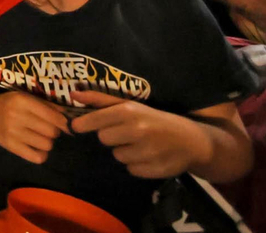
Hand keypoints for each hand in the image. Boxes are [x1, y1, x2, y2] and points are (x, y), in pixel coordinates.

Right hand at [0, 91, 69, 164]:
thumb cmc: (11, 104)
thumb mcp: (27, 98)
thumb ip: (47, 105)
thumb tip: (67, 117)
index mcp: (22, 101)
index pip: (53, 116)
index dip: (62, 122)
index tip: (61, 123)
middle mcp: (16, 116)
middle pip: (51, 131)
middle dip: (54, 131)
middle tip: (47, 129)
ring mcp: (12, 132)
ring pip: (46, 144)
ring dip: (47, 142)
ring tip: (41, 137)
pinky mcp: (10, 146)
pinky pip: (37, 157)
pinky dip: (41, 154)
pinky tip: (37, 148)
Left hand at [70, 91, 207, 177]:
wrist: (192, 141)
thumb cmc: (154, 119)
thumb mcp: (130, 105)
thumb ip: (100, 99)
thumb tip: (73, 94)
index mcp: (130, 111)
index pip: (95, 120)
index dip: (83, 124)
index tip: (77, 127)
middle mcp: (138, 130)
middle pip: (103, 139)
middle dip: (111, 137)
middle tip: (125, 134)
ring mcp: (148, 151)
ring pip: (117, 156)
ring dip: (125, 152)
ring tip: (140, 145)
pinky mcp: (155, 169)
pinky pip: (131, 170)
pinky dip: (137, 165)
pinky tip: (148, 157)